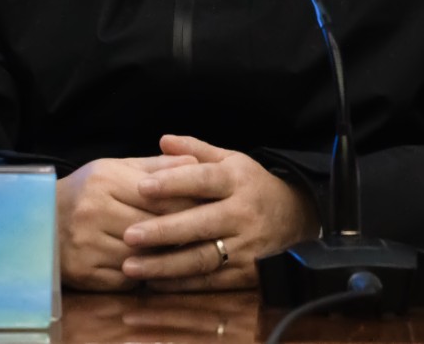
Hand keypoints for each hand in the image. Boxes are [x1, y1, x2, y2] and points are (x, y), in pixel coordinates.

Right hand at [56, 154, 198, 290]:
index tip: (210, 208)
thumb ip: (156, 167)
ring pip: (143, 255)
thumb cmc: (86, 191)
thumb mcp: (115, 169)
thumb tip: (196, 163)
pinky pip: (127, 279)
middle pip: (154, 227)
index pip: (159, 196)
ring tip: (183, 251)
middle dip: (181, 232)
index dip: (189, 204)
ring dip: (165, 257)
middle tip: (206, 233)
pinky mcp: (85, 273)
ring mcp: (87, 245)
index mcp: (105, 180)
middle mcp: (93, 211)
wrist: (38, 220)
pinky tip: (153, 268)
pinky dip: (143, 275)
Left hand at [119, 134, 319, 290]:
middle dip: (162, 232)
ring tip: (131, 266)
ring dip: (165, 265)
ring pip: (202, 258)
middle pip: (200, 224)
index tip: (141, 187)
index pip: (203, 180)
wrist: (295, 217)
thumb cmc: (251, 185)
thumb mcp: (231, 160)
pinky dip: (181, 284)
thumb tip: (163, 139)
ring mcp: (246, 246)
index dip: (173, 183)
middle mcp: (243, 214)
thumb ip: (196, 150)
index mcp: (237, 180)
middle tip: (128, 235)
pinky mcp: (246, 273)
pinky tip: (153, 282)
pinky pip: (209, 281)